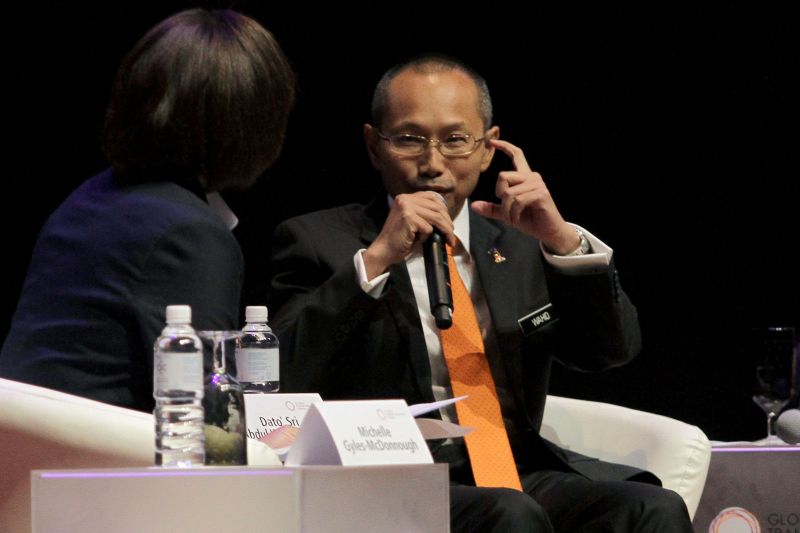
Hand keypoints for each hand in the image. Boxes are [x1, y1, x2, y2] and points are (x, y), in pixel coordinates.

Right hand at [363, 191, 455, 278]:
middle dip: (448, 222)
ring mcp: (406, 207)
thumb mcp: (412, 221)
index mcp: (405, 198)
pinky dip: (426, 237)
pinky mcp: (408, 218)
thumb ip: (424, 214)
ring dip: (445, 230)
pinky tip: (418, 241)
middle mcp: (405, 199)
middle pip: (437, 207)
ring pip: (436, 217)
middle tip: (451, 234)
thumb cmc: (399, 239)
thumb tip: (446, 217)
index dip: (444, 209)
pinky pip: (428, 228)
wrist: (384, 250)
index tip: (448, 222)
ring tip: (448, 239)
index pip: (432, 197)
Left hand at [471, 139, 579, 254]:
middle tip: (507, 210)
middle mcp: (532, 177)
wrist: (549, 232)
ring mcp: (537, 184)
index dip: (504, 146)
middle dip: (500, 196)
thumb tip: (473, 206)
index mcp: (525, 177)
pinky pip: (517, 201)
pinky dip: (514, 214)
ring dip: (507, 210)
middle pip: (503, 176)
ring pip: (508, 192)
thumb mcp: (508, 213)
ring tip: (513, 218)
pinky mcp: (541, 194)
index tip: (491, 142)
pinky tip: (518, 219)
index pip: (516, 155)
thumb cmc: (530, 219)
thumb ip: (492, 208)